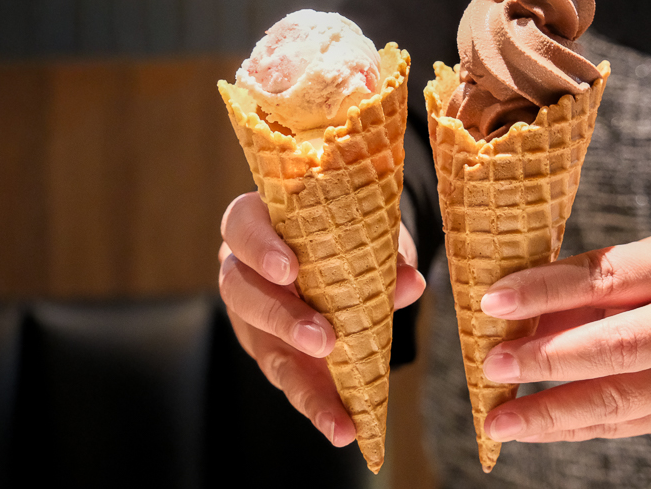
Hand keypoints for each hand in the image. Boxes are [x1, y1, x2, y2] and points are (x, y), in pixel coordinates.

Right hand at [217, 192, 424, 445]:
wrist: (347, 247)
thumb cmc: (347, 228)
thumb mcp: (369, 231)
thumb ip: (384, 252)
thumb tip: (409, 283)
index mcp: (260, 222)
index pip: (241, 226)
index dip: (260, 248)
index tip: (290, 270)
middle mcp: (244, 269)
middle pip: (241, 292)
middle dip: (282, 318)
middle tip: (322, 338)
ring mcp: (252, 316)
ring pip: (262, 347)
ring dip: (300, 380)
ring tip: (336, 411)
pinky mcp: (271, 352)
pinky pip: (288, 379)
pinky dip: (318, 405)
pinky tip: (343, 428)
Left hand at [477, 231, 650, 442]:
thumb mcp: (643, 259)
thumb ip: (585, 283)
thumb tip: (513, 311)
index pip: (608, 280)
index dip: (548, 290)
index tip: (493, 300)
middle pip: (621, 349)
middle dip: (551, 360)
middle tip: (494, 365)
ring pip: (620, 403)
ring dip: (551, 413)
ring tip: (498, 419)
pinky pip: (620, 427)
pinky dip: (569, 428)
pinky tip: (529, 427)